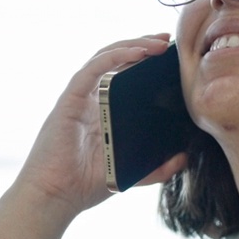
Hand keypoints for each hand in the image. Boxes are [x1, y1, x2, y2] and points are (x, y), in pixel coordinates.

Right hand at [13, 35, 186, 219]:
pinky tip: (136, 52)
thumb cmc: (84, 186)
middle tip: (169, 40)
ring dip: (132, 45)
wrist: (55, 197)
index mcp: (102, 111)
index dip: (144, 61)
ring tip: (159, 42)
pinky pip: (91, 71)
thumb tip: (184, 159)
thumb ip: (156, 168)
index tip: (170, 55)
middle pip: (116, 60)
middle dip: (142, 45)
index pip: (124, 76)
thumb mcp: (130, 174)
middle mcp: (89, 99)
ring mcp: (78, 98)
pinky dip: (114, 57)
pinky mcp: (69, 101)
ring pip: (105, 58)